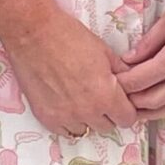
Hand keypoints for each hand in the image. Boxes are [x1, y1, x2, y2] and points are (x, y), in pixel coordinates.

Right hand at [0, 1, 137, 138]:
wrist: (33, 33)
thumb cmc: (68, 36)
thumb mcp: (104, 51)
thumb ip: (121, 72)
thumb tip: (131, 83)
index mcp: (106, 95)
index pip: (127, 119)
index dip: (126, 109)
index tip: (121, 102)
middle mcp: (87, 111)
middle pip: (107, 126)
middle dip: (107, 113)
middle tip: (100, 96)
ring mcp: (65, 116)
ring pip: (85, 130)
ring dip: (87, 118)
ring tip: (80, 99)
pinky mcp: (45, 117)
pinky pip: (64, 131)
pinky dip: (68, 121)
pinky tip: (66, 105)